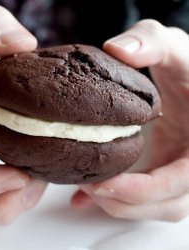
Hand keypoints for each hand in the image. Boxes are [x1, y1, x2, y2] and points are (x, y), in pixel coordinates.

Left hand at [71, 19, 188, 221]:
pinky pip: (144, 197)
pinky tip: (87, 196)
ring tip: (87, 189)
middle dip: (124, 202)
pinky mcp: (166, 169)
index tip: (103, 185)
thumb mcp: (174, 48)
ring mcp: (180, 170)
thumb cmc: (187, 64)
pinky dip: (117, 199)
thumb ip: (150, 43)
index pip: (179, 182)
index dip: (143, 191)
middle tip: (88, 187)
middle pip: (164, 205)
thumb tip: (116, 50)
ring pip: (153, 207)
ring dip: (119, 203)